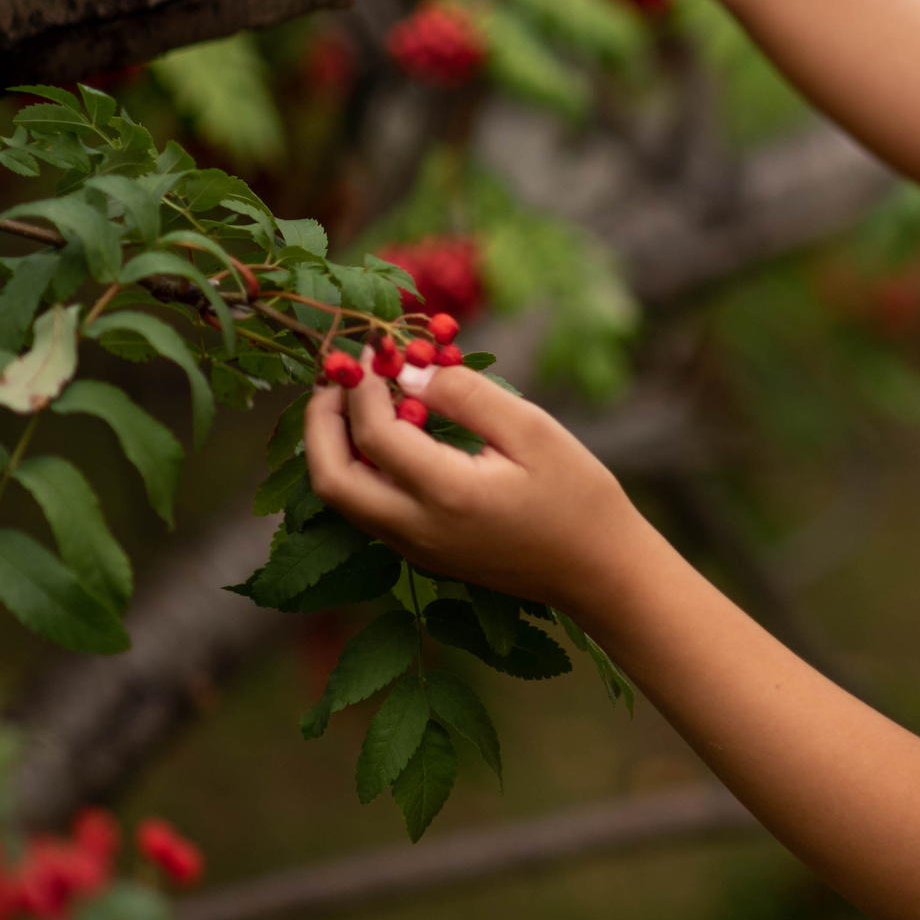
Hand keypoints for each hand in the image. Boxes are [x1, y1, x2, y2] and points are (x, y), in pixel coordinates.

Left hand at [303, 366, 656, 617]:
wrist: (599, 571)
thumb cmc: (578, 496)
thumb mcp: (533, 430)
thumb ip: (468, 395)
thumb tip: (412, 369)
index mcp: (447, 494)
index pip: (374, 433)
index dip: (363, 385)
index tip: (377, 348)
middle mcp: (417, 529)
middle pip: (331, 478)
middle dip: (320, 421)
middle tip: (337, 377)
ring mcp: (415, 549)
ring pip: (341, 500)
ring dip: (332, 446)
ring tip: (353, 399)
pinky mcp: (422, 555)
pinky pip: (367, 510)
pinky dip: (358, 467)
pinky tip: (384, 435)